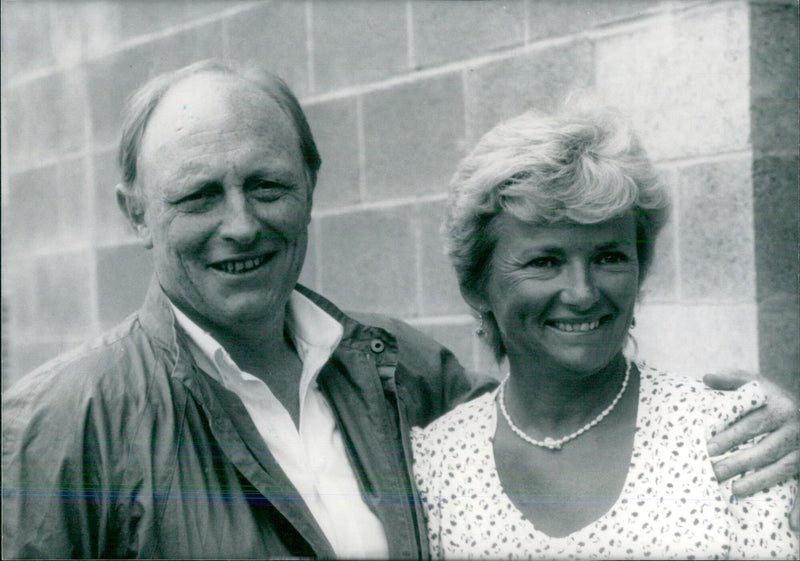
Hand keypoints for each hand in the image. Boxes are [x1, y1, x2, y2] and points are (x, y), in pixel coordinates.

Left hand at [704, 370, 799, 530]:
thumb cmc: (770, 396)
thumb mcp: (755, 382)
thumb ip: (732, 380)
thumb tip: (706, 378)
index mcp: (780, 407)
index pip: (752, 424)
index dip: (731, 435)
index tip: (709, 446)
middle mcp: (795, 430)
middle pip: (765, 450)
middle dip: (739, 463)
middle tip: (713, 472)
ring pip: (782, 469)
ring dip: (759, 482)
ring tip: (735, 491)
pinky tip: (792, 525)